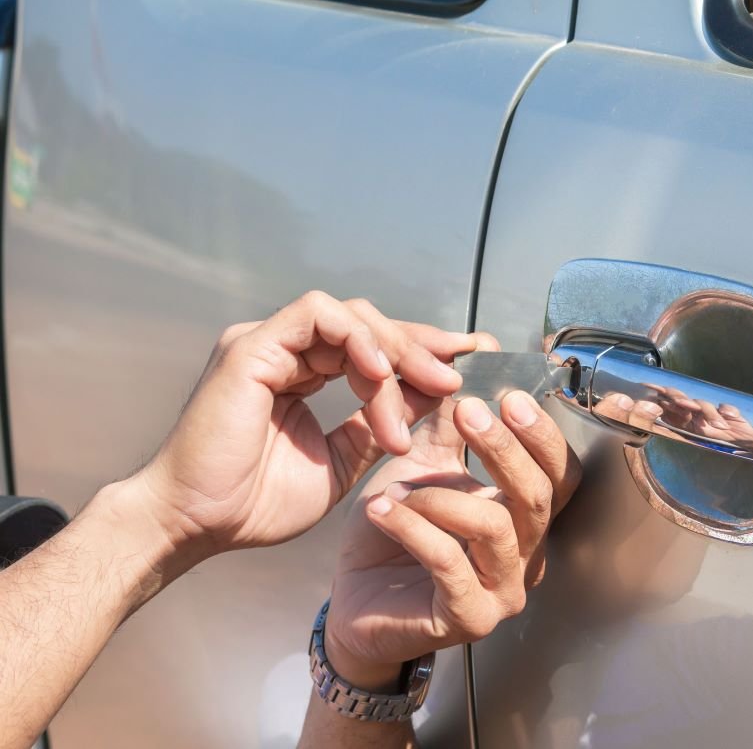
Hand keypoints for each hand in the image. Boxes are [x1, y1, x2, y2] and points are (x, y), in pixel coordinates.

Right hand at [124, 291, 479, 561]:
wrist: (198, 525)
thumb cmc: (255, 503)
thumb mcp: (339, 462)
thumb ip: (377, 425)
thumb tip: (431, 395)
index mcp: (301, 373)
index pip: (370, 345)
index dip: (419, 350)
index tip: (465, 362)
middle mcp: (284, 351)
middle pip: (367, 323)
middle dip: (418, 347)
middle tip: (455, 376)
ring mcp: (266, 342)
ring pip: (350, 316)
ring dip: (395, 352)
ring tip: (425, 389)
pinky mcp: (251, 345)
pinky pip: (317, 316)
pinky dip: (358, 339)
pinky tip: (381, 374)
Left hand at [324, 382, 581, 690]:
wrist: (354, 600)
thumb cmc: (392, 538)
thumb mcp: (420, 467)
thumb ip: (448, 424)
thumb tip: (475, 362)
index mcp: (522, 517)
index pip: (560, 474)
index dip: (541, 433)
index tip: (508, 392)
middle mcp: (525, 556)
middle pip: (540, 496)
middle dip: (504, 448)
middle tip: (467, 409)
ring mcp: (501, 592)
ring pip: (495, 527)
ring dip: (441, 496)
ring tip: (396, 485)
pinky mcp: (468, 619)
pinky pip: (449, 564)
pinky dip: (413, 528)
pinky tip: (383, 510)